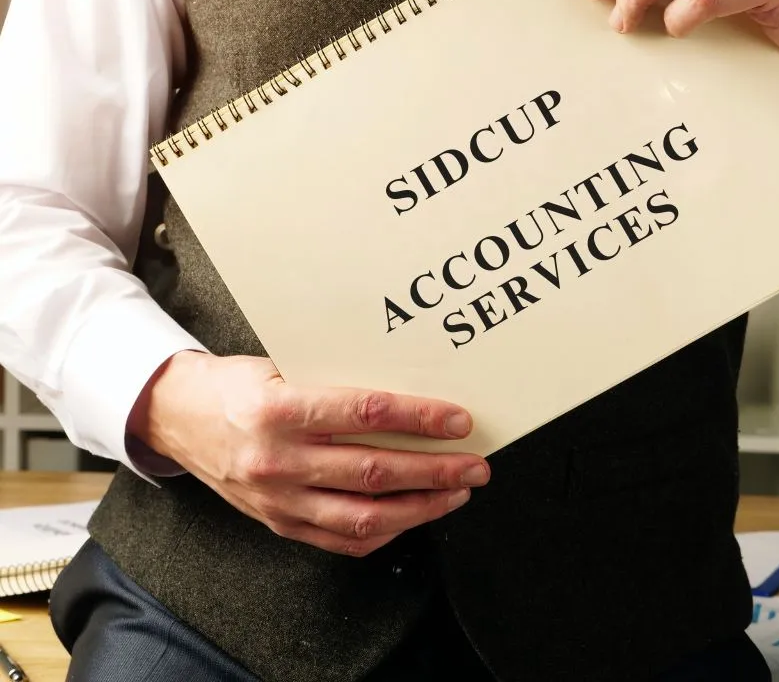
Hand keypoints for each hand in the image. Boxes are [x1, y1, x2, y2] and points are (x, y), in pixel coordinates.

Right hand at [127, 351, 488, 555]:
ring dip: (421, 507)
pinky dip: (386, 531)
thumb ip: (337, 381)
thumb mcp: (282, 364)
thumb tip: (409, 390)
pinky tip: (413, 515)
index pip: (366, 413)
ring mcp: (278, 499)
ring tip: (456, 492)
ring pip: (364, 515)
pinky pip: (341, 540)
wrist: (178, 418)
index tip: (458, 420)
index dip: (419, 418)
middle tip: (475, 465)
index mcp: (280, 409)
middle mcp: (278, 459)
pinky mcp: (278, 523)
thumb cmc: (236, 383)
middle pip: (374, 471)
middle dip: (436, 470)